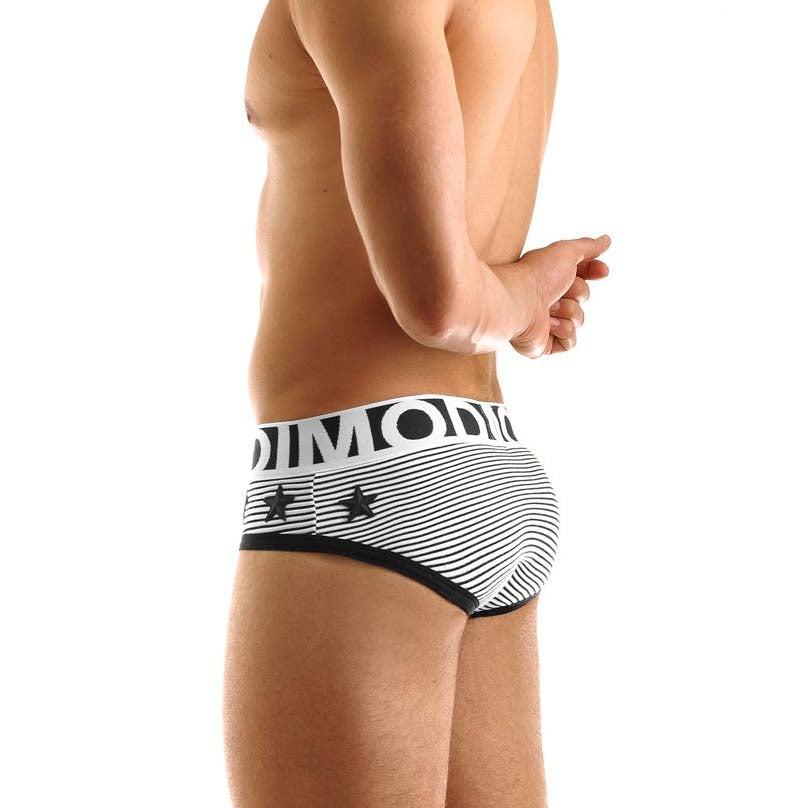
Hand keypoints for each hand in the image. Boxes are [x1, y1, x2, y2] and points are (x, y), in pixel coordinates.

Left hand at [509, 235, 610, 356]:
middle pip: (583, 297)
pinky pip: (570, 342)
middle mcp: (545, 298)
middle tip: (558, 290)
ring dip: (568, 312)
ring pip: (578, 320)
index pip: (580, 274)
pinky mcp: (544, 344)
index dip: (594, 272)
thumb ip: (588, 246)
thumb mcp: (566, 251)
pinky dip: (564, 332)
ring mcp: (544, 322)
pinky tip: (548, 326)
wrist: (518, 301)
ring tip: (548, 308)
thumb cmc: (537, 274)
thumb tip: (606, 240)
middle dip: (577, 293)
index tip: (603, 271)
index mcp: (548, 276)